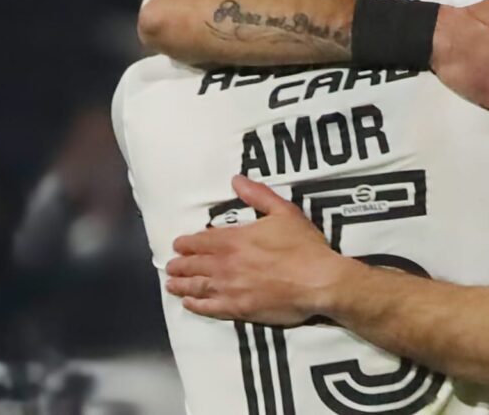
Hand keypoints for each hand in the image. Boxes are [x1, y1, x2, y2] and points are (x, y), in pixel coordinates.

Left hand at [165, 176, 347, 325]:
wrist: (318, 281)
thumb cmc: (303, 246)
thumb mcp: (284, 212)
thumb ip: (258, 195)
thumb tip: (236, 179)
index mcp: (234, 239)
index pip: (202, 241)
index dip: (187, 243)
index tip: (177, 245)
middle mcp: (225, 264)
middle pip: (194, 264)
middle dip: (180, 264)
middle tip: (170, 266)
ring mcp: (230, 289)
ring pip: (197, 286)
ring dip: (182, 284)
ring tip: (171, 284)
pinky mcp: (238, 310)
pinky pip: (209, 308)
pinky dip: (196, 305)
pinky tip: (189, 303)